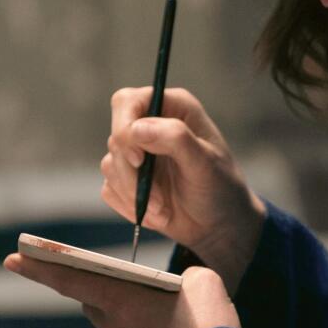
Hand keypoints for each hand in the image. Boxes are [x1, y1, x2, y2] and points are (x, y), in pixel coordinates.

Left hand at [2, 256, 237, 327]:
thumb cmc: (210, 324)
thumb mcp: (204, 281)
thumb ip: (185, 279)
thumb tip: (184, 290)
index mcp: (119, 299)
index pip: (69, 279)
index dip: (38, 267)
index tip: (12, 258)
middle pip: (98, 307)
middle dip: (110, 298)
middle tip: (136, 292)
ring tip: (176, 325)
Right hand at [104, 87, 266, 290]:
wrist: (216, 225)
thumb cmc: (219, 187)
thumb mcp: (205, 163)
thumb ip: (175, 138)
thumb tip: (136, 129)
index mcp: (171, 108)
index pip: (127, 102)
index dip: (124, 127)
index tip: (138, 159)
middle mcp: (150, 125)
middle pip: (116, 138)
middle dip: (132, 173)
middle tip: (157, 198)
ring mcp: (135, 152)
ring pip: (110, 165)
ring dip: (134, 194)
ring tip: (163, 208)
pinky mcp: (126, 178)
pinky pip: (109, 188)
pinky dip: (128, 205)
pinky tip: (155, 212)